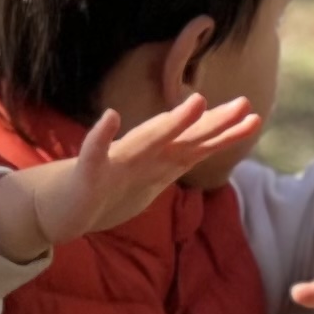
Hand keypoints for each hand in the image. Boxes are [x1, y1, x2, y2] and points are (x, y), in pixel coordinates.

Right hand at [0, 92, 269, 264]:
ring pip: (146, 140)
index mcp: (154, 162)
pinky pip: (92, 154)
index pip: (194, 145)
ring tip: (196, 102)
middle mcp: (138, 156)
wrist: (59, 210)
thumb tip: (206, 147)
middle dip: (211, 124)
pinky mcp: (86, 175)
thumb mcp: (148, 181)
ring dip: (170, 123)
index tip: (254, 117)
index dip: (223, 133)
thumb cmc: (104, 193)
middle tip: (244, 104)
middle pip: (181, 138)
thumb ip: (174, 163)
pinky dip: (100, 137)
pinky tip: (110, 118)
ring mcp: (113, 163)